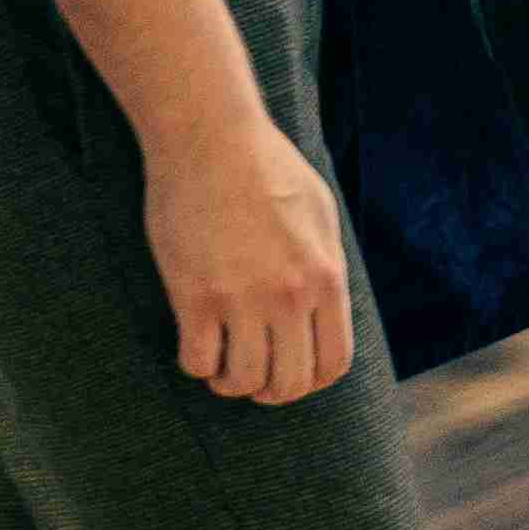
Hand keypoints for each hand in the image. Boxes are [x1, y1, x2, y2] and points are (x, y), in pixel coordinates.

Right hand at [144, 117, 355, 401]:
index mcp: (326, 277)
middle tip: (252, 378)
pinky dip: (197, 365)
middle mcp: (291, 295)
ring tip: (221, 365)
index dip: (311, 381)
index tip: (290, 374)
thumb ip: (325, 266)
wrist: (211, 138)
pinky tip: (195, 344)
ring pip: (243, 381)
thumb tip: (325, 310)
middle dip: (271, 391)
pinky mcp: (196, 295)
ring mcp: (243, 298)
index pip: (333, 363)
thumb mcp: (320, 214)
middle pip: (290, 382)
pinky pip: (199, 361)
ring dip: (230, 383)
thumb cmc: (266, 167)